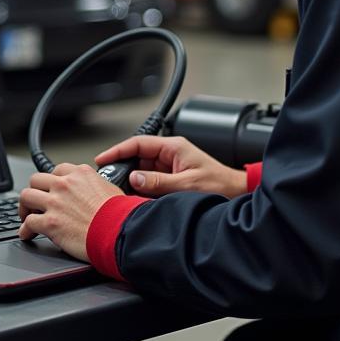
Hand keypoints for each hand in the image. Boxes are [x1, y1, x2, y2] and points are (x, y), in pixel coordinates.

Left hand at [18, 163, 120, 260]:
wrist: (118, 231)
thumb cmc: (119, 214)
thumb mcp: (110, 189)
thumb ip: (96, 185)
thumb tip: (96, 192)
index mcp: (80, 174)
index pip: (57, 170)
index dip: (52, 181)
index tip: (52, 188)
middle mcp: (64, 185)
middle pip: (36, 180)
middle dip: (35, 191)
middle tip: (36, 201)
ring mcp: (55, 202)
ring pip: (26, 196)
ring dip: (25, 207)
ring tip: (27, 215)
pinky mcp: (49, 222)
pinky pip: (28, 223)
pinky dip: (25, 230)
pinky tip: (27, 234)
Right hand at [94, 135, 245, 198]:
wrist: (236, 194)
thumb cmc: (219, 185)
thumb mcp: (185, 185)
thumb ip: (158, 182)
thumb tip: (134, 179)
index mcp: (173, 147)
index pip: (138, 144)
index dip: (118, 150)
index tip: (103, 159)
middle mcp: (170, 155)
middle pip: (137, 158)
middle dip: (122, 168)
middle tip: (108, 179)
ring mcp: (170, 167)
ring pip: (142, 171)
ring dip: (132, 181)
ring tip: (120, 191)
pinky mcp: (172, 179)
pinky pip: (150, 181)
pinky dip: (141, 188)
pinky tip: (136, 197)